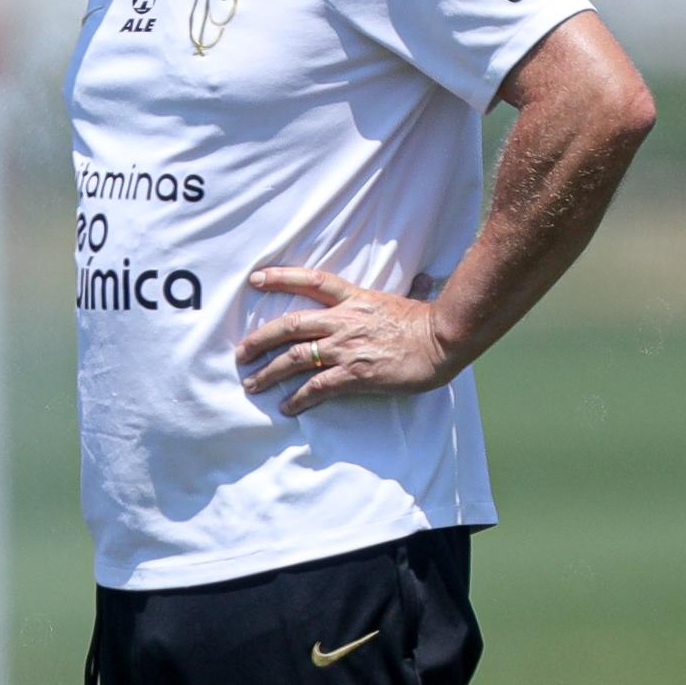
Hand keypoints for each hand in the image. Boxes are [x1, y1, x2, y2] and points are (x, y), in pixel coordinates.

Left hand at [235, 266, 461, 415]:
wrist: (445, 340)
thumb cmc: (429, 322)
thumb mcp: (405, 299)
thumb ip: (399, 293)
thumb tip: (425, 279)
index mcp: (353, 299)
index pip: (311, 281)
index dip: (280, 278)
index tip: (255, 279)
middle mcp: (343, 321)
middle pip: (289, 324)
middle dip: (259, 339)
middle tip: (240, 353)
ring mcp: (345, 347)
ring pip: (294, 358)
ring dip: (268, 372)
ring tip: (252, 384)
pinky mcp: (354, 373)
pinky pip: (316, 387)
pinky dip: (297, 398)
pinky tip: (286, 407)